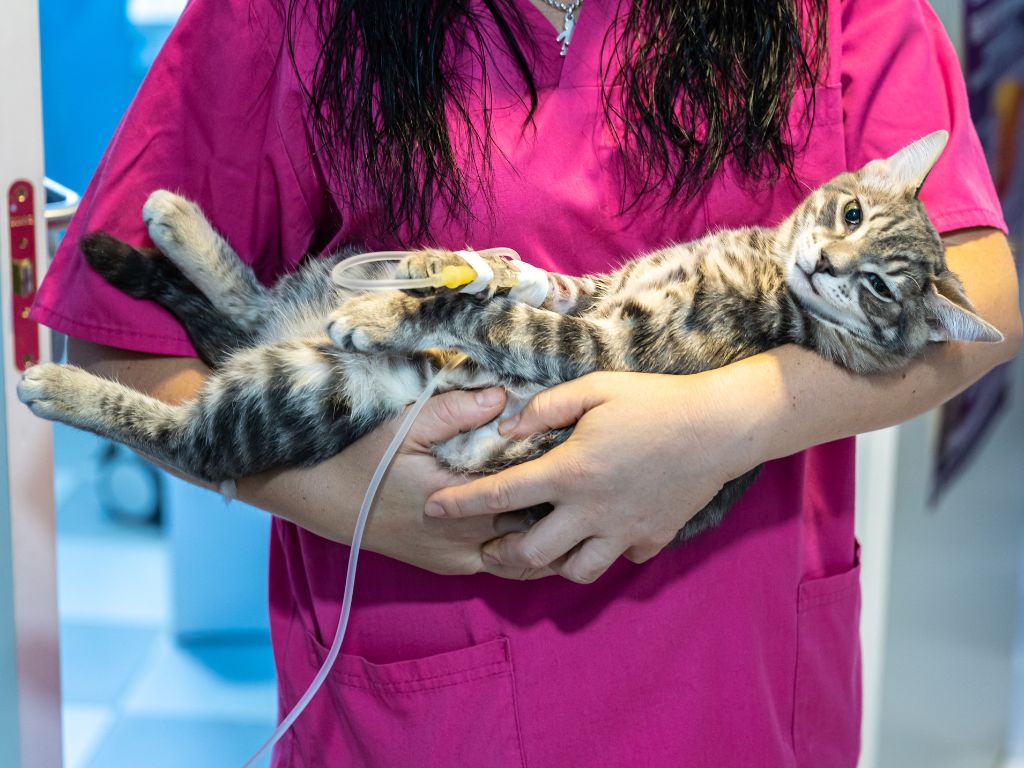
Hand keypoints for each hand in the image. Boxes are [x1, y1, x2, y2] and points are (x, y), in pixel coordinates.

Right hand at [242, 386, 556, 579]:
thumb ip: (455, 411)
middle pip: (536, 527)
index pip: (527, 490)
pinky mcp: (453, 567)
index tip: (575, 448)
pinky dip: (527, 552)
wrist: (326, 501)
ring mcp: (461, 559)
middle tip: (584, 478)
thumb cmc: (366, 459)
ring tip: (573, 507)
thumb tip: (501, 395)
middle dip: (562, 505)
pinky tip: (542, 527)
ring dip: (549, 534)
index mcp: (461, 501)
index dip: (557, 472)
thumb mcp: (405, 425)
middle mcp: (467, 539)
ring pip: (526, 557)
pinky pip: (504, 569)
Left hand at [424, 372, 760, 582]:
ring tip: (540, 548)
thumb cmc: (654, 402)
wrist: (720, 428)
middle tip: (488, 544)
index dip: (461, 503)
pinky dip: (602, 554)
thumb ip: (545, 409)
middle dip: (500, 554)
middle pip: (532, 553)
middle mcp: (592, 511)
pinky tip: (596, 535)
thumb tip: (505, 427)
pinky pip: (618, 560)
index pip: (502, 494)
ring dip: (550, 564)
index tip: (432, 507)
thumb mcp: (595, 389)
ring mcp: (623, 531)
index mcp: (572, 472)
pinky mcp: (651, 539)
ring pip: (575, 571)